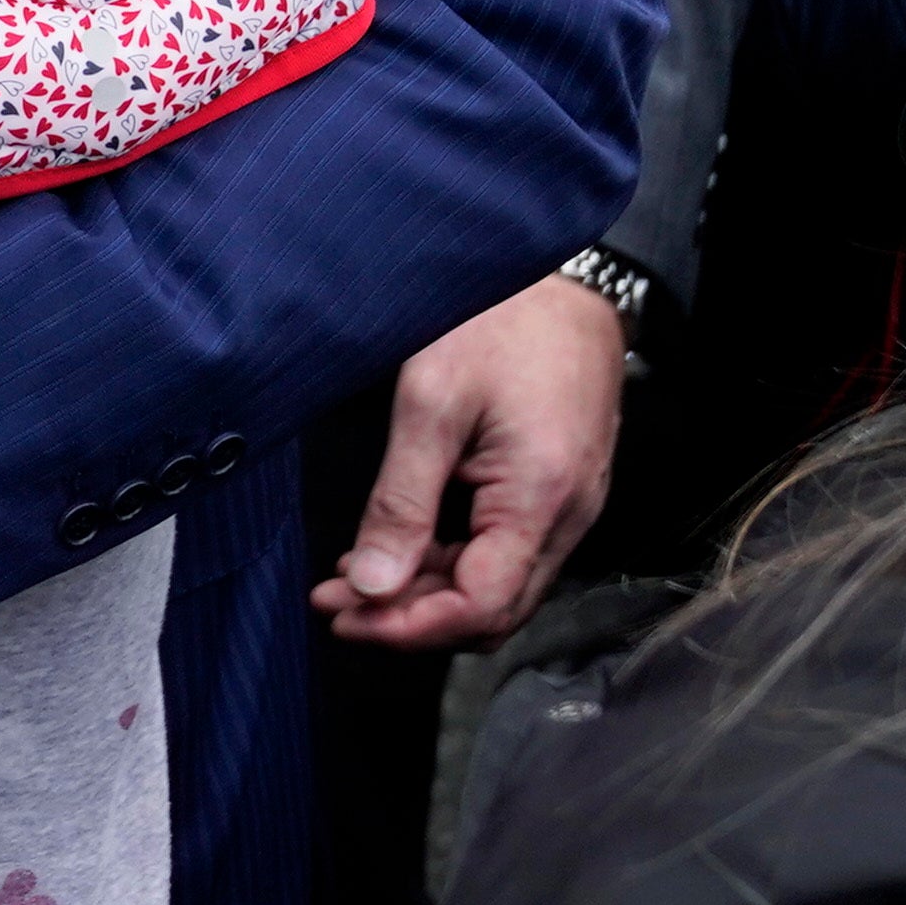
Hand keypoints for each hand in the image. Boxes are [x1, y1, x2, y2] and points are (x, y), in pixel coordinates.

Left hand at [316, 272, 625, 651]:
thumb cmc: (500, 320)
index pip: (479, 606)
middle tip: (335, 605)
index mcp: (540, 498)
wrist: (564, 277)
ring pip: (498, 587)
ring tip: (352, 581)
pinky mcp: (559, 492)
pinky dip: (453, 563)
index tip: (344, 616)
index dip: (408, 627)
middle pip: (491, 610)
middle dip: (410, 620)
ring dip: (427, 595)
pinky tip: (401, 548)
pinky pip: (508, 553)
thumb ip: (401, 502)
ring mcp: (570, 507)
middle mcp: (568, 517)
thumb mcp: (430, 402)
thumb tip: (372, 586)